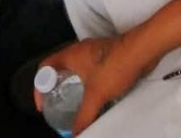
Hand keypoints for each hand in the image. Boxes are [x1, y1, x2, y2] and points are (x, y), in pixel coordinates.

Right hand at [38, 34, 153, 134]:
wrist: (141, 50)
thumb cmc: (115, 67)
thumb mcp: (96, 96)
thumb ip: (84, 117)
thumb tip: (75, 135)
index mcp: (70, 55)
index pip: (45, 67)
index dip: (39, 86)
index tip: (44, 105)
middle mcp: (79, 50)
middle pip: (59, 67)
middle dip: (55, 86)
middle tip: (57, 104)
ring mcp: (94, 51)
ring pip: (75, 68)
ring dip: (72, 84)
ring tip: (74, 104)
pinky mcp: (106, 54)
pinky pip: (89, 69)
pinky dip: (86, 82)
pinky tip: (94, 96)